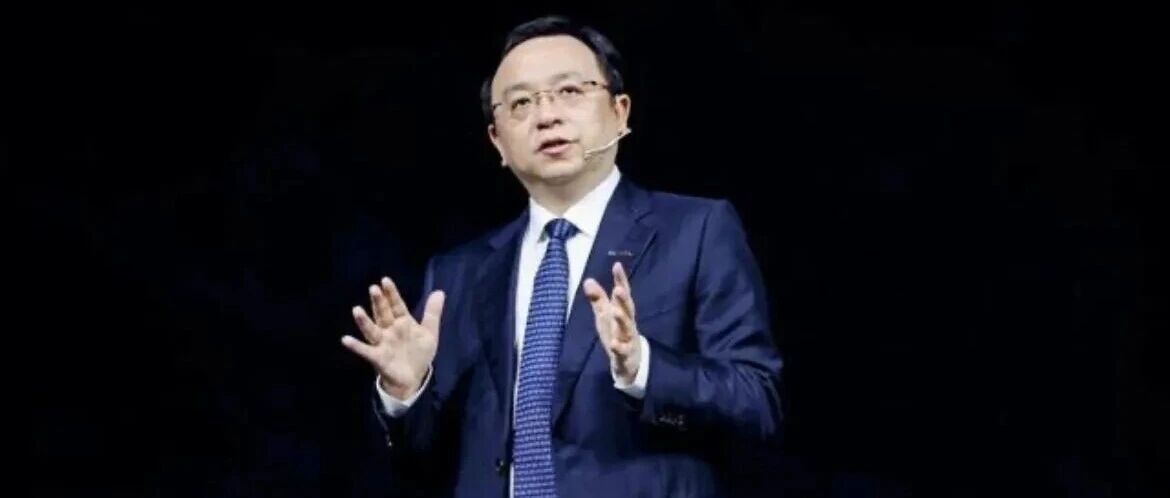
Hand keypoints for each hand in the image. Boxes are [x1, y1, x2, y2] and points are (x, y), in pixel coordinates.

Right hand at [341, 277, 444, 398]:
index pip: (396, 305)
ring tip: (356, 310)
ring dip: (364, 321)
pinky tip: (345, 340)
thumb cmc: (418, 353)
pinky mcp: (378, 357)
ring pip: (372, 330)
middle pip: (383, 314)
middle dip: (378, 302)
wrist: (413, 378)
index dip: (391, 294)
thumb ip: (432, 313)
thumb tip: (439, 292)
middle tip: (373, 289)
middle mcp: (390, 330)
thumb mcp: (429, 333)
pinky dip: (356, 346)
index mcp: (402, 322)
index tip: (385, 280)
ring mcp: (382, 343)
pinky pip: (365, 351)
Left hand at [583, 262, 641, 383]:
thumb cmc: (617, 333)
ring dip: (622, 320)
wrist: (629, 362)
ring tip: (616, 311)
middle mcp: (627, 322)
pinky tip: (614, 344)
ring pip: (627, 328)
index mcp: (622, 311)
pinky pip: (622, 350)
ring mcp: (628, 338)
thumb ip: (598, 299)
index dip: (620, 280)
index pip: (622, 293)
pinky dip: (619, 347)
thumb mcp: (604, 315)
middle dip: (623, 299)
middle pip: (627, 309)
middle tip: (618, 289)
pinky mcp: (625, 354)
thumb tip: (588, 280)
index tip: (617, 266)